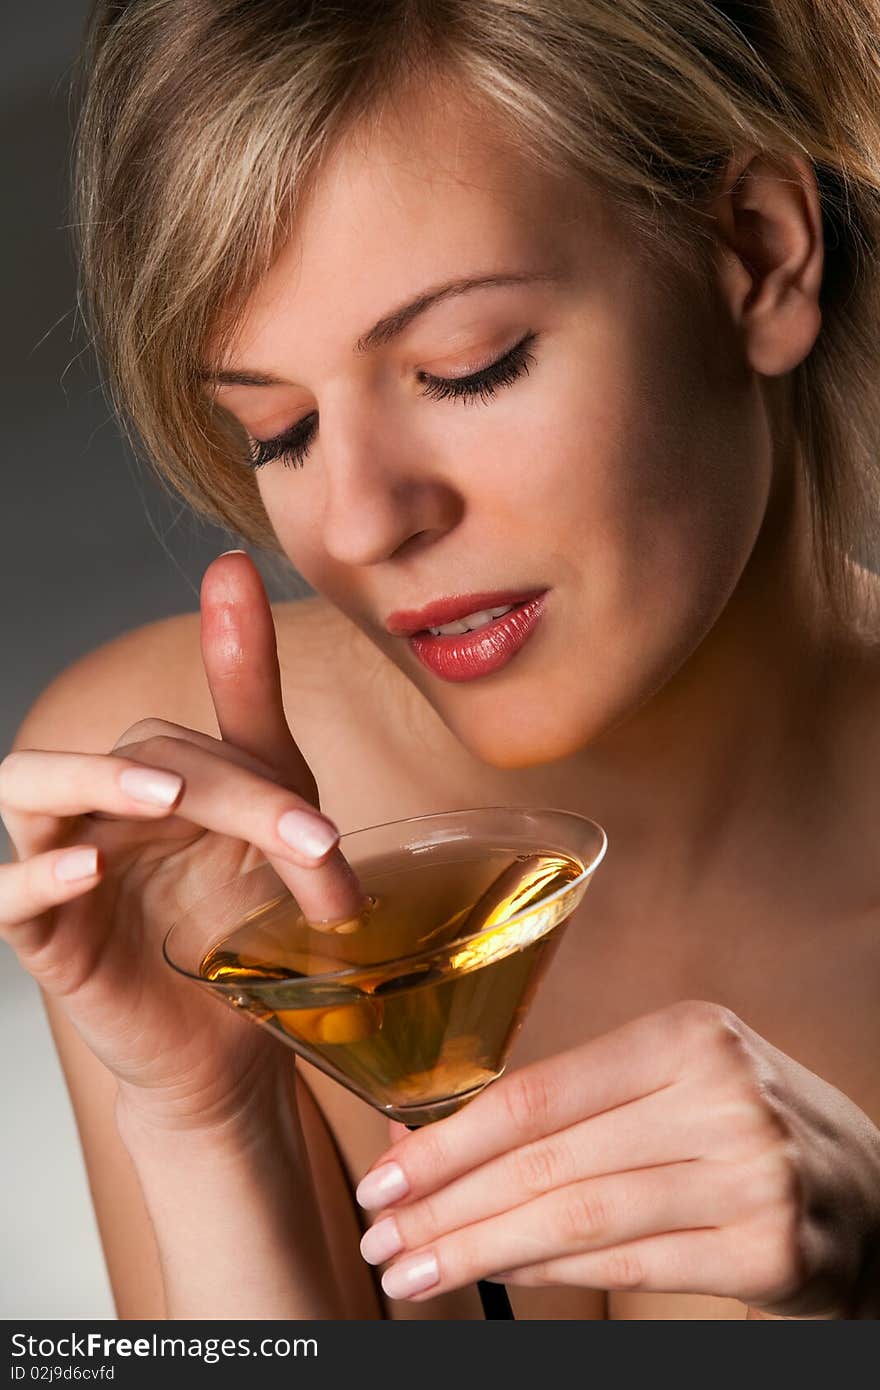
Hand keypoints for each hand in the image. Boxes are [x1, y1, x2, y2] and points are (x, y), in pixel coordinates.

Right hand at [0, 552, 366, 1133]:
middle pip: (139, 756)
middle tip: (304, 837)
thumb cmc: (239, 921)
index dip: (263, 783)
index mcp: (158, 774)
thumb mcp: (272, 811)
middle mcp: (103, 806)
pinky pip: (7, 891)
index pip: (197, 742)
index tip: (323, 835)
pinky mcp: (41, 936)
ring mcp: (63, 863)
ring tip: (164, 797)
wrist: (226, 1046)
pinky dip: (37, 874)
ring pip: (32, 787)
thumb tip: (228, 564)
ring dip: (95, 779)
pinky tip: (86, 866)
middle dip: (228, 793)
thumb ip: (251, 703)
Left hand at [355, 1000, 879, 1317]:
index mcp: (687, 1035)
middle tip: (380, 1237)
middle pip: (548, 1162)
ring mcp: (751, 1176)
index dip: (449, 1140)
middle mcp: (722, 1097)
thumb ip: (569, 1103)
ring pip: (579, 1220)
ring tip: (413, 1271)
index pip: (539, 1092)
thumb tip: (430, 1137)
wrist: (874, 1191)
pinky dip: (549, 1274)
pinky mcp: (769, 1252)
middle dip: (448, 1205)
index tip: (384, 1175)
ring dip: (480, 1250)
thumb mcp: (673, 1077)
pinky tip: (497, 1274)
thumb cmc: (745, 1124)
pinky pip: (627, 1267)